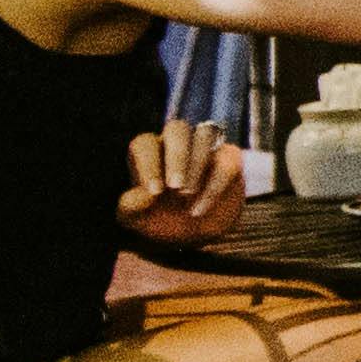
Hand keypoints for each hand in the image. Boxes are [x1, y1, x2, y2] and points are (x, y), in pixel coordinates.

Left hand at [117, 122, 247, 247]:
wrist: (190, 231)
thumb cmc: (158, 218)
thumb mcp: (136, 218)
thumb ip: (131, 206)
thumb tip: (144, 195)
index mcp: (148, 151)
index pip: (146, 144)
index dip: (149, 165)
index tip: (154, 192)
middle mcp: (175, 143)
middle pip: (177, 130)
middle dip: (178, 156)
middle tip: (176, 186)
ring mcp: (205, 148)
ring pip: (205, 135)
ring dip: (197, 164)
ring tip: (187, 195)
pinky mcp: (229, 159)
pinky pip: (228, 161)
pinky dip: (215, 186)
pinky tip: (199, 209)